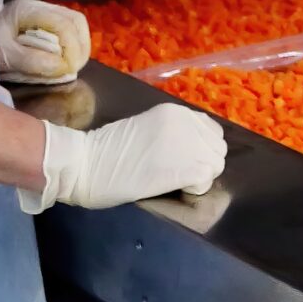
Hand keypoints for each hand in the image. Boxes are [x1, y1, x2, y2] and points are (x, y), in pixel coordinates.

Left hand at [0, 0, 91, 85]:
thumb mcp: (4, 56)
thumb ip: (33, 61)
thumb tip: (63, 67)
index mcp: (27, 10)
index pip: (64, 24)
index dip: (73, 47)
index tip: (70, 68)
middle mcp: (37, 7)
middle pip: (75, 20)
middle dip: (80, 46)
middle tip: (75, 68)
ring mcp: (40, 13)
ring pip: (74, 24)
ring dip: (78, 46)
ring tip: (72, 65)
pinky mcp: (40, 23)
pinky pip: (66, 30)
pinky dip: (71, 45)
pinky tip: (65, 59)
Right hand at [22, 104, 226, 213]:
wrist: (85, 163)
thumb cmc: (107, 152)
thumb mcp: (148, 130)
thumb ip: (173, 134)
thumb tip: (194, 149)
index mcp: (176, 112)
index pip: (211, 132)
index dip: (201, 149)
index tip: (183, 160)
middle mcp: (187, 123)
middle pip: (217, 149)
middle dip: (204, 164)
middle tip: (179, 174)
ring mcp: (188, 144)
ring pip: (215, 165)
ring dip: (200, 177)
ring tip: (174, 181)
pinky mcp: (186, 168)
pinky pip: (206, 180)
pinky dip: (195, 189)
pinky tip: (173, 188)